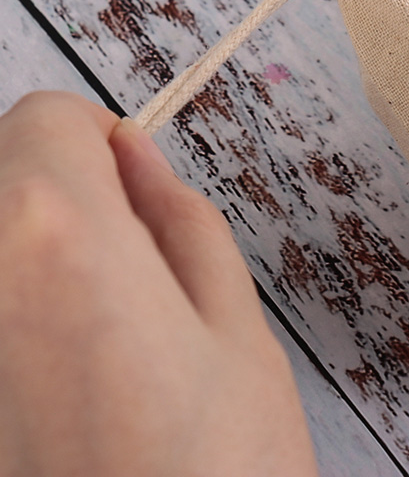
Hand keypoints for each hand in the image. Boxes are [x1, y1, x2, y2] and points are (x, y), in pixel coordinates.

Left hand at [0, 92, 317, 476]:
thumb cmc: (220, 475)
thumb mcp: (235, 328)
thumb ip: (180, 221)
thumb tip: (137, 159)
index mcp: (57, 240)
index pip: (45, 118)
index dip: (100, 139)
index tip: (135, 187)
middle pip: (1, 173)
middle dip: (62, 191)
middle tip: (128, 266)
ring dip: (32, 256)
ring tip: (94, 335)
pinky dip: (15, 316)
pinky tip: (59, 379)